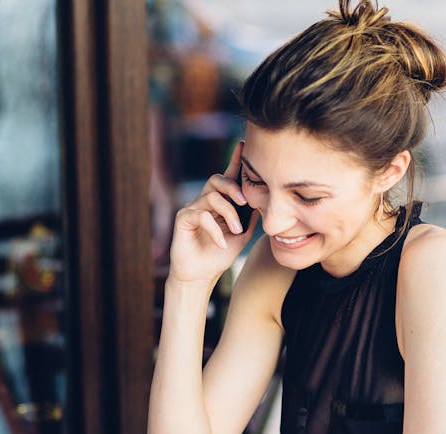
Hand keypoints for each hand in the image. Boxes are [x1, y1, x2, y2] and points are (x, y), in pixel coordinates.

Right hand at [168, 141, 256, 282]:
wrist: (200, 276)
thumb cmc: (219, 255)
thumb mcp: (240, 235)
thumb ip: (249, 218)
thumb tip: (262, 202)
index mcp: (219, 203)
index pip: (227, 177)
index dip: (235, 160)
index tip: (243, 144)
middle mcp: (204, 201)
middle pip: (217, 180)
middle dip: (233, 187)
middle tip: (245, 201)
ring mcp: (192, 208)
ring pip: (212, 197)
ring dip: (228, 214)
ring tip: (236, 231)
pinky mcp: (183, 219)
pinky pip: (201, 215)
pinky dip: (215, 230)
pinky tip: (221, 243)